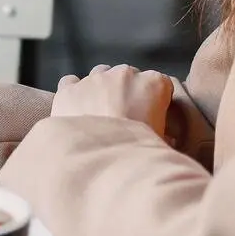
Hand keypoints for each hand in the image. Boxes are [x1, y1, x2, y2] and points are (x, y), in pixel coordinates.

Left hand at [51, 64, 180, 141]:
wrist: (100, 161)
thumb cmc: (139, 154)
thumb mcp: (164, 145)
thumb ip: (165, 134)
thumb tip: (165, 140)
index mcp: (153, 83)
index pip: (161, 84)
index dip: (157, 102)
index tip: (152, 118)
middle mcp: (124, 73)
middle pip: (128, 77)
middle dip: (127, 94)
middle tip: (125, 120)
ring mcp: (94, 78)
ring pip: (99, 75)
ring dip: (101, 90)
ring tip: (99, 116)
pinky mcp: (69, 88)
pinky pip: (71, 83)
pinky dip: (74, 94)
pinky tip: (76, 111)